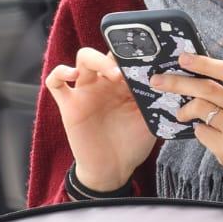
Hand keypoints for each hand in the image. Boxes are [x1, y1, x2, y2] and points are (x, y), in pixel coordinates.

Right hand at [44, 47, 155, 191]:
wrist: (113, 169)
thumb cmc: (132, 144)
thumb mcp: (149, 120)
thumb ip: (154, 100)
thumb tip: (167, 80)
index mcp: (125, 85)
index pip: (128, 58)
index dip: (136, 53)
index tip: (149, 55)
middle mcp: (105, 83)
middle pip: (107, 52)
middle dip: (119, 55)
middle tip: (132, 69)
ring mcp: (86, 92)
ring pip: (84, 59)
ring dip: (97, 59)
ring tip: (112, 73)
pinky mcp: (69, 105)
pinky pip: (55, 82)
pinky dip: (59, 73)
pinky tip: (71, 74)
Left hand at [152, 52, 222, 206]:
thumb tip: (216, 57)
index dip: (205, 63)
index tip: (183, 59)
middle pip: (209, 90)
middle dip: (179, 83)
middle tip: (157, 80)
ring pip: (202, 110)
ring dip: (186, 109)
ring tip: (181, 112)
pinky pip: (202, 132)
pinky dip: (198, 127)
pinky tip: (206, 130)